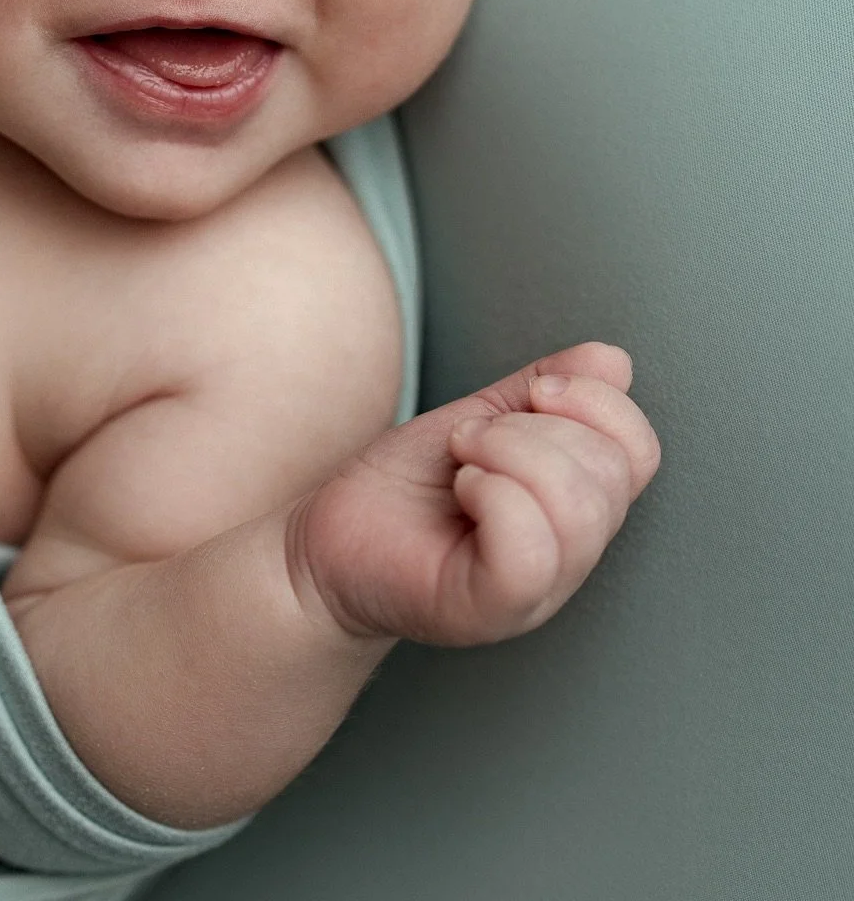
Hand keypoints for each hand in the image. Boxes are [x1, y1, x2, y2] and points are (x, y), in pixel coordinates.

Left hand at [290, 341, 660, 647]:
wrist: (330, 540)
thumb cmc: (404, 488)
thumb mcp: (480, 418)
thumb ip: (542, 389)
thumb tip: (614, 360)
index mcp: (576, 506)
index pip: (639, 451)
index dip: (598, 401)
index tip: (537, 391)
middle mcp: (571, 555)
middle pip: (610, 472)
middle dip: (533, 426)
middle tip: (473, 437)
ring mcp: (537, 590)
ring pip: (578, 508)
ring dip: (508, 453)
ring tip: (465, 459)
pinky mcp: (492, 608)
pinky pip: (530, 550)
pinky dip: (495, 496)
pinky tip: (463, 491)